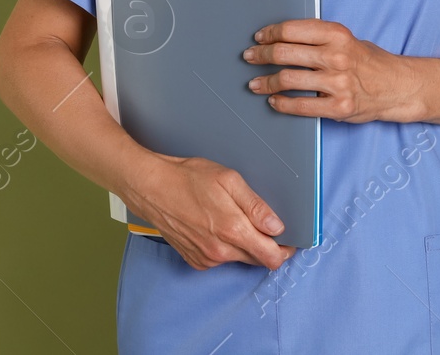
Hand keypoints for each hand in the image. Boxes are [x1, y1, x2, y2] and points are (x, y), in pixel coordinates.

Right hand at [123, 152, 297, 270]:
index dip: (284, 250)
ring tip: (230, 218)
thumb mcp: (229, 180)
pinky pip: (221, 259)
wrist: (152, 188)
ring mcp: (206, 258)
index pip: (271, 258)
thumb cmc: (188, 179)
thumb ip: (256, 206)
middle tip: (260, 223)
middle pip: (257, 260)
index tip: (287, 240)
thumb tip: (277, 226)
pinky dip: (225, 247)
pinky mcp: (195, 260)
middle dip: (264, 245)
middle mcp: (220, 251)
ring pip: (239, 259)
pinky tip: (215, 227)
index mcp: (233, 230)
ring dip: (243, 245)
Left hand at [243, 18, 416, 122]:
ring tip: (255, 84)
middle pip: (284, 53)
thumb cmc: (370, 62)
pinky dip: (282, 104)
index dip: (270, 34)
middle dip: (261, 55)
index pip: (292, 30)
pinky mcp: (338, 107)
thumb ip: (319, 38)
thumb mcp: (347, 39)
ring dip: (265, 82)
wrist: (397, 86)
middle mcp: (336, 57)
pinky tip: (275, 101)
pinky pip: (300, 106)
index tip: (259, 38)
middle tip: (250, 58)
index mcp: (337, 35)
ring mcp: (337, 83)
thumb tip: (282, 38)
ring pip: (288, 80)